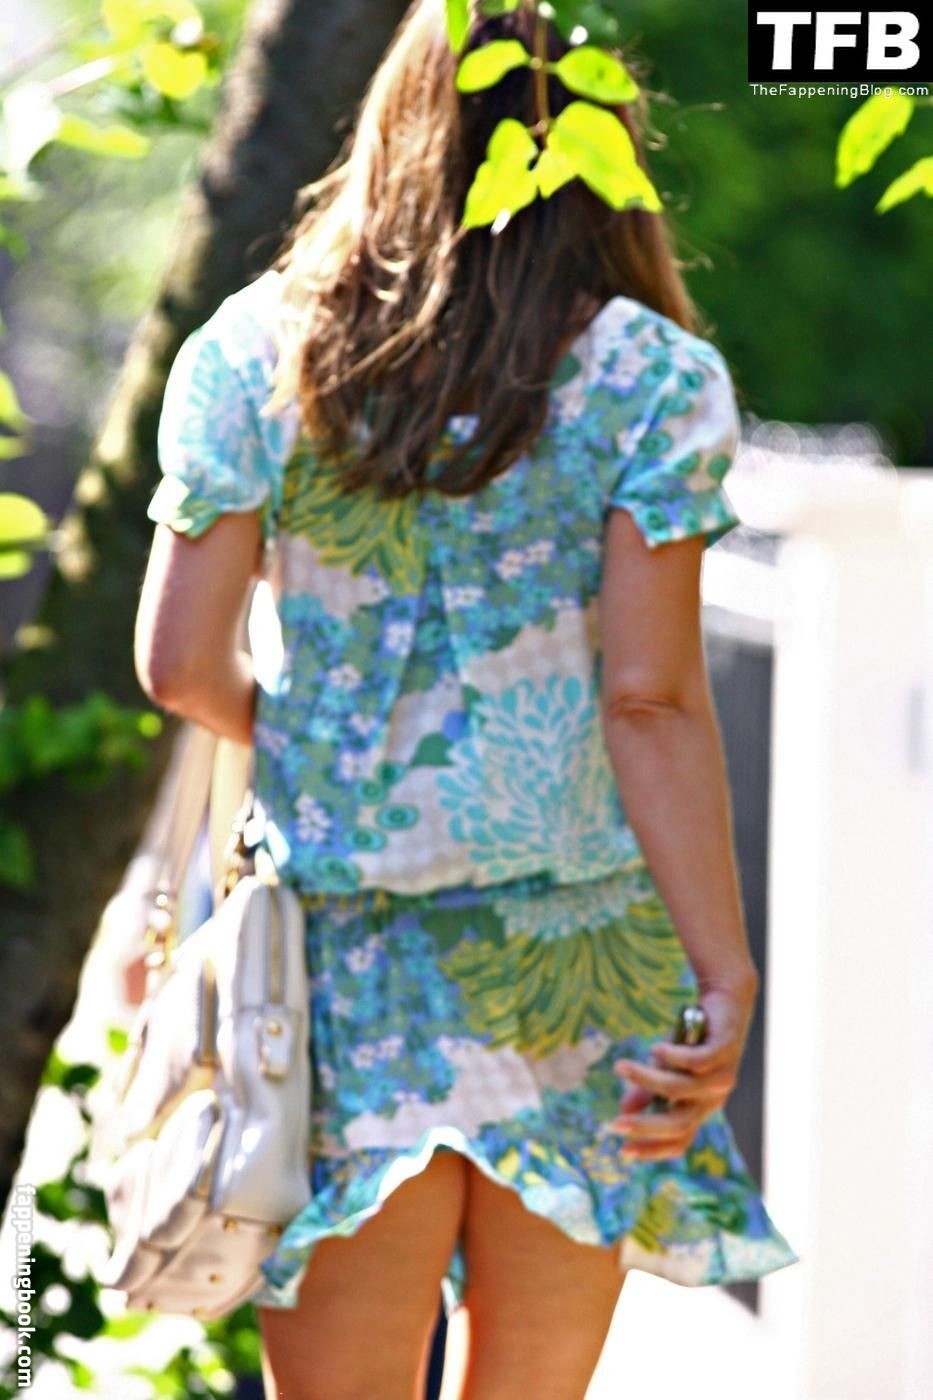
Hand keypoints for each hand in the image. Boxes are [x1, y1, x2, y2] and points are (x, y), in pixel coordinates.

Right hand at [609, 979, 758, 1162]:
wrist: (725, 1003)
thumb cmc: (693, 1040)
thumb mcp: (665, 1068)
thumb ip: (648, 1090)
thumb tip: (624, 1110)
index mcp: (699, 1107)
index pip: (680, 1140)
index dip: (654, 1149)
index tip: (623, 1152)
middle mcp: (713, 1098)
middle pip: (680, 1123)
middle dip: (646, 1126)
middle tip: (615, 1124)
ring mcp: (721, 1076)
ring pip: (680, 1088)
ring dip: (647, 1078)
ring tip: (621, 1066)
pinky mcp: (725, 1051)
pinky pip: (697, 1061)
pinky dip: (674, 1056)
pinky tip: (656, 1048)